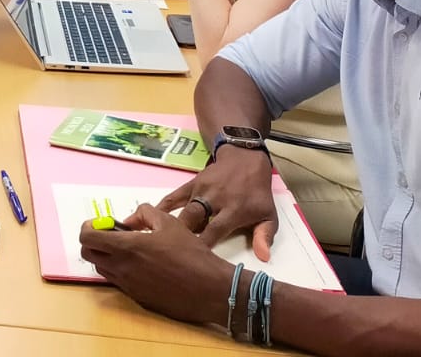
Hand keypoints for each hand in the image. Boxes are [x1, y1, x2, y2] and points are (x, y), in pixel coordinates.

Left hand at [78, 204, 236, 325]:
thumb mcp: (168, 222)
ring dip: (107, 256)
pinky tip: (142, 265)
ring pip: (102, 269)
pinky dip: (121, 270)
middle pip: (88, 254)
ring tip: (130, 249)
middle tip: (112, 235)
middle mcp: (122, 268)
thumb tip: (129, 220)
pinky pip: (118, 282)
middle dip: (94, 241)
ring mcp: (129, 286)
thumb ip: (144, 213)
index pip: (87, 238)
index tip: (101, 224)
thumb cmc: (191, 253)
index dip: (89, 227)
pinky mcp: (138, 298)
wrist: (210, 289)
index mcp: (127, 247)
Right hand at [157, 146, 278, 259]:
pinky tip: (151, 218)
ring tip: (160, 240)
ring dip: (172, 226)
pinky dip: (163, 208)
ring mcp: (201, 190)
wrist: (244, 159)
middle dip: (182, 237)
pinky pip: (174, 196)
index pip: (213, 232)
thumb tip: (263, 257)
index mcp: (233, 210)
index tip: (193, 260)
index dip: (202, 247)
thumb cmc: (257, 193)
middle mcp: (214, 200)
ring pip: (182, 211)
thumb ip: (265, 236)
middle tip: (174, 252)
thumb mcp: (269, 215)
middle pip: (192, 220)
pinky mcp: (191, 183)